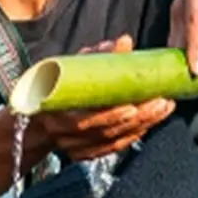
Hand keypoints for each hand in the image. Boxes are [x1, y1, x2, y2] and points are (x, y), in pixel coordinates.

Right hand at [31, 36, 174, 161]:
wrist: (33, 121)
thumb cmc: (49, 88)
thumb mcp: (65, 68)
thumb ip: (94, 57)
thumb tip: (124, 42)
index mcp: (56, 115)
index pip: (86, 120)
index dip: (110, 114)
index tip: (132, 103)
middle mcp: (66, 138)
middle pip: (107, 131)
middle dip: (138, 117)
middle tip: (161, 101)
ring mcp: (77, 150)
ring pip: (115, 141)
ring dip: (143, 124)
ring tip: (163, 107)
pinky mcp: (86, 155)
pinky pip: (115, 147)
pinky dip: (135, 134)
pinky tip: (151, 121)